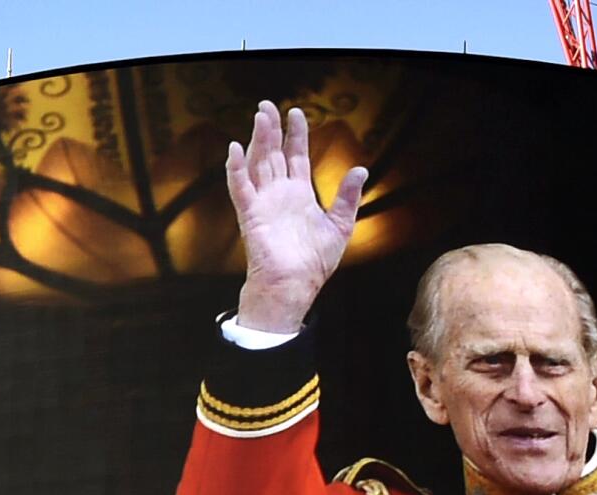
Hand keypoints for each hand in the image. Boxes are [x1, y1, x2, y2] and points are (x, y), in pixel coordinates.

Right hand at [227, 101, 367, 334]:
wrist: (295, 287)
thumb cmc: (314, 263)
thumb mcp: (340, 226)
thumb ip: (348, 197)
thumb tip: (361, 169)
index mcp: (299, 194)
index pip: (295, 156)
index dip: (296, 134)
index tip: (296, 113)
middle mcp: (279, 194)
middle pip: (273, 153)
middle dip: (271, 129)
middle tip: (268, 105)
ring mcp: (264, 203)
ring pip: (257, 163)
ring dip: (257, 140)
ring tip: (259, 117)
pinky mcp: (251, 215)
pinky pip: (240, 188)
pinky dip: (236, 168)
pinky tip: (235, 148)